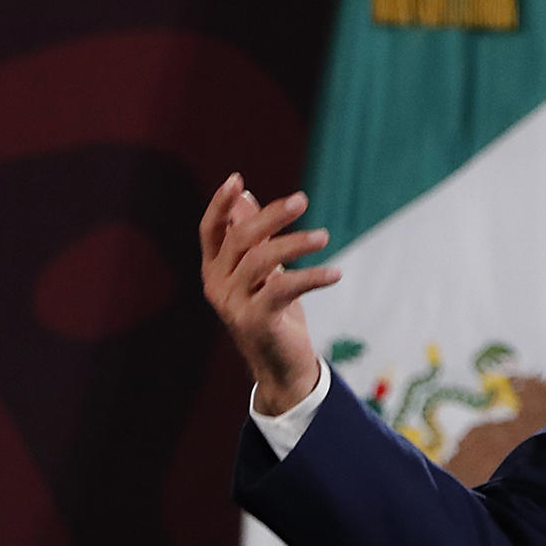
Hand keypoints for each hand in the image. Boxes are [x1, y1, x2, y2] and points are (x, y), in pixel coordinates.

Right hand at [199, 172, 340, 414]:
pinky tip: (336, 273)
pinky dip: (312, 277)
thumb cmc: (274, 313)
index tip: (236, 178)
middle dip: (271, 216)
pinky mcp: (255, 322)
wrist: (282, 367)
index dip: (220, 204)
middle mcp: (217, 286)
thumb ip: (251, 239)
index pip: (210, 231)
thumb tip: (245, 197)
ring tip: (325, 236)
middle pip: (240, 239)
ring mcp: (233, 306)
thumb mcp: (263, 273)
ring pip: (261, 261)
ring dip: (296, 244)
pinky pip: (283, 289)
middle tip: (302, 199)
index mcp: (215, 270)